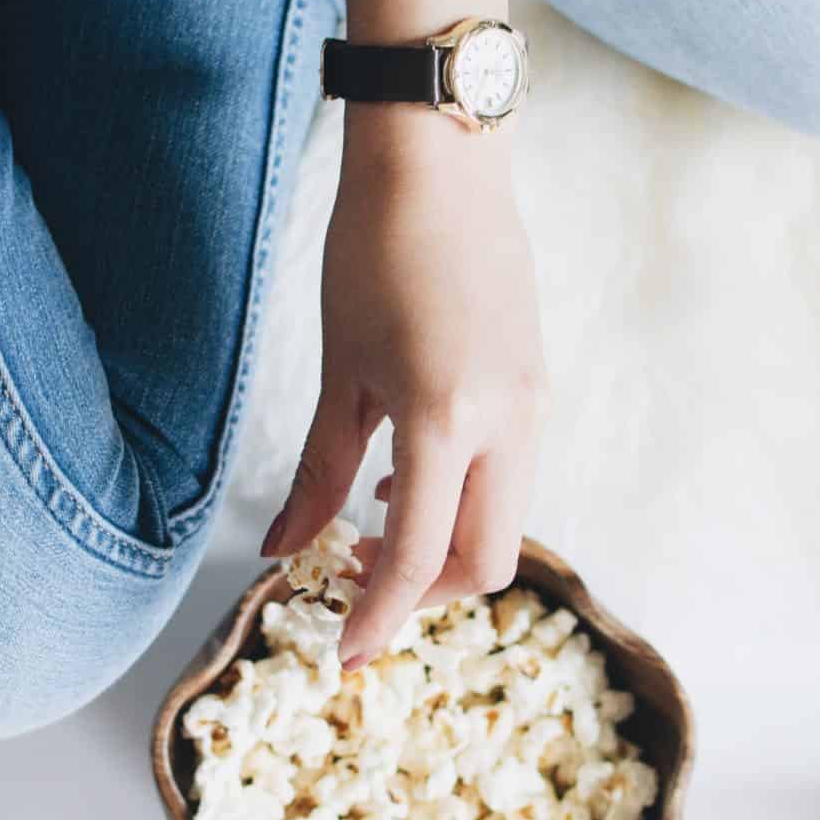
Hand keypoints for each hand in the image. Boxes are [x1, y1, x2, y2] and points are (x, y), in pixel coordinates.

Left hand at [261, 104, 545, 667]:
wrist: (442, 161)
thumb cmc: (373, 252)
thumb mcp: (340, 371)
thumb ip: (318, 472)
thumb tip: (282, 551)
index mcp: (446, 420)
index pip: (418, 557)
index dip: (378, 618)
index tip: (343, 658)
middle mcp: (507, 422)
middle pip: (485, 562)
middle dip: (423, 595)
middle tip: (359, 588)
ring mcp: (533, 403)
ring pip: (504, 521)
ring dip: (445, 547)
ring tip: (375, 529)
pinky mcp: (536, 383)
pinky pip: (510, 474)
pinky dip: (463, 500)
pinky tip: (407, 476)